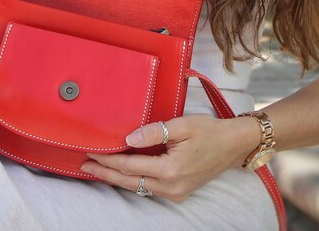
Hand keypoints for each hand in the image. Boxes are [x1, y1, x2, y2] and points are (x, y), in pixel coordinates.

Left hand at [80, 115, 258, 201]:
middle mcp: (171, 186)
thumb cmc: (209, 131)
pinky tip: (123, 171)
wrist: (233, 145)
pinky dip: (133, 179)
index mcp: (171, 169)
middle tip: (85, 166)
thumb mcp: (181, 125)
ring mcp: (175, 192)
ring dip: (117, 177)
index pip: (130, 166)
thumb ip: (153, 131)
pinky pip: (149, 187)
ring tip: (98, 168)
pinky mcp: (178, 192)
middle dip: (106, 174)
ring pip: (138, 187)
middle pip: (130, 181)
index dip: (108, 160)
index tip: (91, 154)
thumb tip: (128, 138)